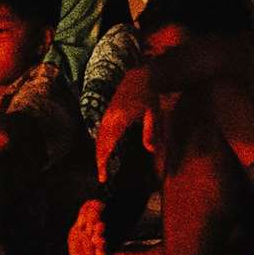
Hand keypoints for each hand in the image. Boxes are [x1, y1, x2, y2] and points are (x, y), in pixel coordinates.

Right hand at [96, 67, 157, 181]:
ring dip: (99, 153)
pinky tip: (104, 151)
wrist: (141, 77)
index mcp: (119, 120)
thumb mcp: (154, 113)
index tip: (103, 175)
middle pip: (99, 144)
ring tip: (102, 167)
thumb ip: (151, 132)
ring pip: (98, 138)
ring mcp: (106, 115)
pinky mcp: (107, 114)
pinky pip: (100, 132)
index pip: (107, 145)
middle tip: (102, 177)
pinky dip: (101, 144)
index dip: (103, 161)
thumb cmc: (149, 96)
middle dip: (99, 161)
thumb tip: (150, 150)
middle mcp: (108, 119)